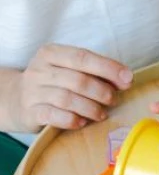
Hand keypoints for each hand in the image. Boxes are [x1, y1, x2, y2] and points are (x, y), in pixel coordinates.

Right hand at [9, 45, 132, 131]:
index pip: (83, 57)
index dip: (108, 68)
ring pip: (68, 99)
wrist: (15, 99)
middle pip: (78, 80)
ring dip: (91, 107)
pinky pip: (54, 116)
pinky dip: (72, 119)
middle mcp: (39, 70)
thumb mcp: (69, 69)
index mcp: (51, 53)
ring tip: (102, 114)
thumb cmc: (53, 82)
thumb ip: (94, 71)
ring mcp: (32, 91)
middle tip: (114, 99)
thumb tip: (125, 79)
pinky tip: (82, 122)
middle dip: (102, 91)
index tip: (128, 79)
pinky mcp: (29, 111)